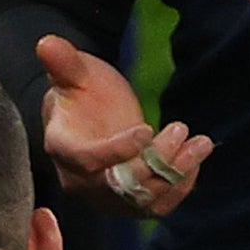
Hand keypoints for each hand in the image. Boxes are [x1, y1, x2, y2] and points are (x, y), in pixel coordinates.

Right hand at [37, 35, 210, 215]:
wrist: (91, 119)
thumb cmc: (81, 92)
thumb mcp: (75, 73)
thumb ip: (63, 62)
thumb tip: (47, 43)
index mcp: (63, 149)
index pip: (88, 160)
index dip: (118, 150)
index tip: (148, 129)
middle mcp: (81, 181)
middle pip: (121, 185)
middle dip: (156, 162)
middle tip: (181, 129)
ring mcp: (106, 197)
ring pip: (143, 199)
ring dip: (176, 174)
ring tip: (201, 144)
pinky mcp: (129, 203)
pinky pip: (156, 206)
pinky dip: (180, 187)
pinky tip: (196, 160)